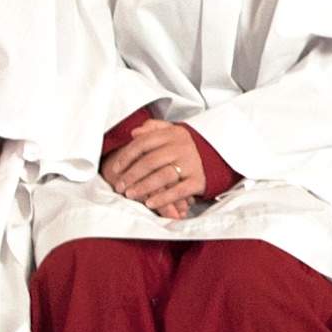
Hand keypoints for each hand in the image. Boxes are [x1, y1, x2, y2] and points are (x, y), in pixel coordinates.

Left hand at [97, 119, 214, 220]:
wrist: (216, 155)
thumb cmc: (185, 145)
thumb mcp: (171, 130)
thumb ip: (152, 128)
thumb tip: (134, 133)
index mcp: (172, 134)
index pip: (143, 143)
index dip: (126, 156)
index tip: (115, 168)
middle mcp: (181, 147)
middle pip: (150, 161)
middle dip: (131, 175)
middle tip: (119, 186)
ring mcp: (191, 164)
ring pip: (162, 176)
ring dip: (143, 187)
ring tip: (130, 195)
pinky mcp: (199, 180)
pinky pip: (178, 191)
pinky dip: (163, 198)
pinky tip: (150, 203)